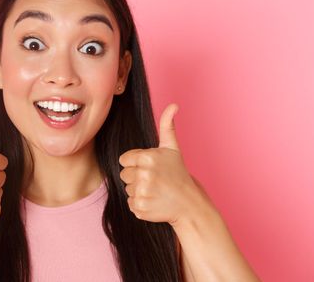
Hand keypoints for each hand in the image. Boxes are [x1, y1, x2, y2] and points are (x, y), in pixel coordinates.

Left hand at [119, 103, 209, 225]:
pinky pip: (130, 204)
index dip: (135, 164)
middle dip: (136, 177)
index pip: (124, 160)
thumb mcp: (172, 148)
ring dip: (139, 191)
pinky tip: (154, 202)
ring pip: (127, 189)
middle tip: (155, 180)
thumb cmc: (178, 173)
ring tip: (156, 191)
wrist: (189, 203)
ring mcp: (142, 192)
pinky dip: (140, 205)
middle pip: (124, 175)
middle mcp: (144, 174)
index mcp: (147, 157)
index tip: (151, 168)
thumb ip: (167, 125)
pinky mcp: (140, 208)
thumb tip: (174, 105)